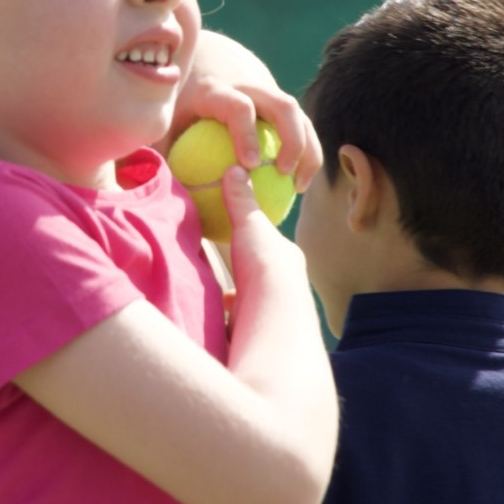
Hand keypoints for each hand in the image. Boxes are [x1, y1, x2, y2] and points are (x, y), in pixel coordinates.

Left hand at [172, 30, 320, 190]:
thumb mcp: (164, 121)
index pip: (239, 107)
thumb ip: (165, 153)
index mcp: (215, 89)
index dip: (247, 134)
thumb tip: (168, 197)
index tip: (250, 165)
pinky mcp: (277, 93)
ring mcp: (267, 86)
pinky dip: (303, 147)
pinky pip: (297, 120)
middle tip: (285, 175)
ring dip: (306, 149)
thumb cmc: (177, 98)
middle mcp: (247, 83)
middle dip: (293, 140)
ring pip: (298, 113)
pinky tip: (296, 178)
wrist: (199, 53)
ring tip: (299, 186)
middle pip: (283, 105)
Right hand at [219, 164, 310, 337]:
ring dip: (237, 302)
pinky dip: (228, 321)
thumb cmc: (265, 266)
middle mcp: (286, 288)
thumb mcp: (251, 226)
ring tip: (217, 298)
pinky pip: (240, 325)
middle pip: (262, 278)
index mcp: (287, 261)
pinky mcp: (257, 336)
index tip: (240, 243)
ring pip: (252, 304)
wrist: (274, 317)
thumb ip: (241, 201)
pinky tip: (215, 318)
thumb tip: (233, 168)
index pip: (271, 248)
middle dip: (246, 277)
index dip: (255, 243)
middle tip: (227, 272)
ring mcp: (273, 313)